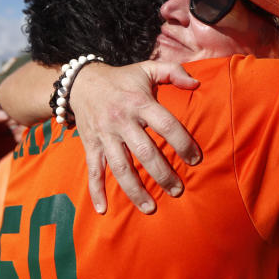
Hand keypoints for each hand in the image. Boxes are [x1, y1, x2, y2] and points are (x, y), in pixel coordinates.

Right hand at [70, 61, 200, 213]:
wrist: (81, 82)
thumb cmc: (122, 79)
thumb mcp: (147, 68)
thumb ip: (174, 72)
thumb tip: (197, 83)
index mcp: (140, 103)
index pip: (166, 125)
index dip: (182, 142)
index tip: (196, 159)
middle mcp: (122, 121)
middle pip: (144, 152)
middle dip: (162, 174)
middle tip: (178, 191)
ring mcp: (105, 135)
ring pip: (120, 167)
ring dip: (135, 190)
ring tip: (151, 208)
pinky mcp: (91, 145)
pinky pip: (93, 170)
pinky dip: (96, 190)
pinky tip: (103, 209)